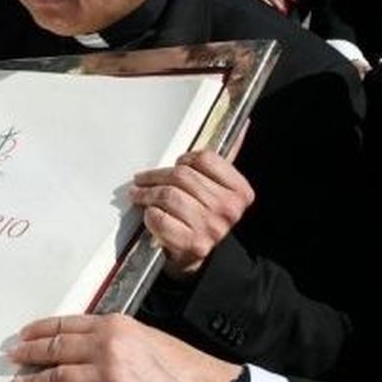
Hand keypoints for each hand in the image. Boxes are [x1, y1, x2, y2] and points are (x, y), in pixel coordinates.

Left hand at [6, 313, 240, 381]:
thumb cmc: (178, 364)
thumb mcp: (143, 335)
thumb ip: (112, 336)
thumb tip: (79, 344)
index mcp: (114, 325)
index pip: (66, 324)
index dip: (39, 331)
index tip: (23, 335)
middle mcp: (107, 346)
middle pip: (56, 349)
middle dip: (29, 355)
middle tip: (12, 360)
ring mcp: (108, 376)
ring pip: (57, 379)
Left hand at [129, 142, 253, 277]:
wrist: (201, 258)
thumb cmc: (204, 217)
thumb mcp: (219, 189)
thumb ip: (222, 161)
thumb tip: (242, 122)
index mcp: (240, 192)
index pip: (206, 158)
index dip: (185, 159)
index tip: (176, 165)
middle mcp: (229, 210)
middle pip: (182, 176)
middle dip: (155, 176)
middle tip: (142, 179)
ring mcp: (211, 228)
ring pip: (168, 195)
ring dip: (146, 194)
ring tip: (139, 194)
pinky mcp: (191, 244)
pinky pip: (159, 218)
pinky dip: (149, 215)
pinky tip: (150, 214)